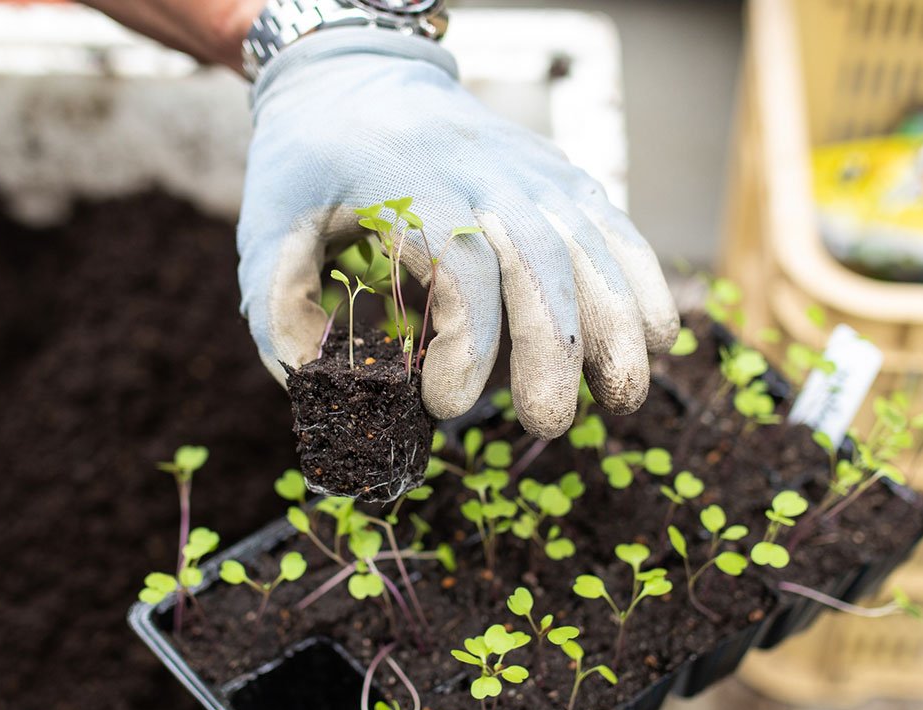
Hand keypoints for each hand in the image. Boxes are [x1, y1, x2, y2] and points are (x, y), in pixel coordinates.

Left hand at [237, 30, 678, 438]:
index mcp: (404, 179)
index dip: (466, 341)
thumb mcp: (266, 224)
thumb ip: (281, 310)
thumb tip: (319, 395)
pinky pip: (610, 224)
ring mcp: (527, 166)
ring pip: (589, 241)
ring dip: (616, 322)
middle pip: (538, 256)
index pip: (460, 262)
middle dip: (554, 347)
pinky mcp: (555, 172)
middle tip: (548, 423)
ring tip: (623, 398)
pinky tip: (656, 336)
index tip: (443, 406)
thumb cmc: (306, 161)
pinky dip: (639, 278)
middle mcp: (479, 167)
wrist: (355, 73)